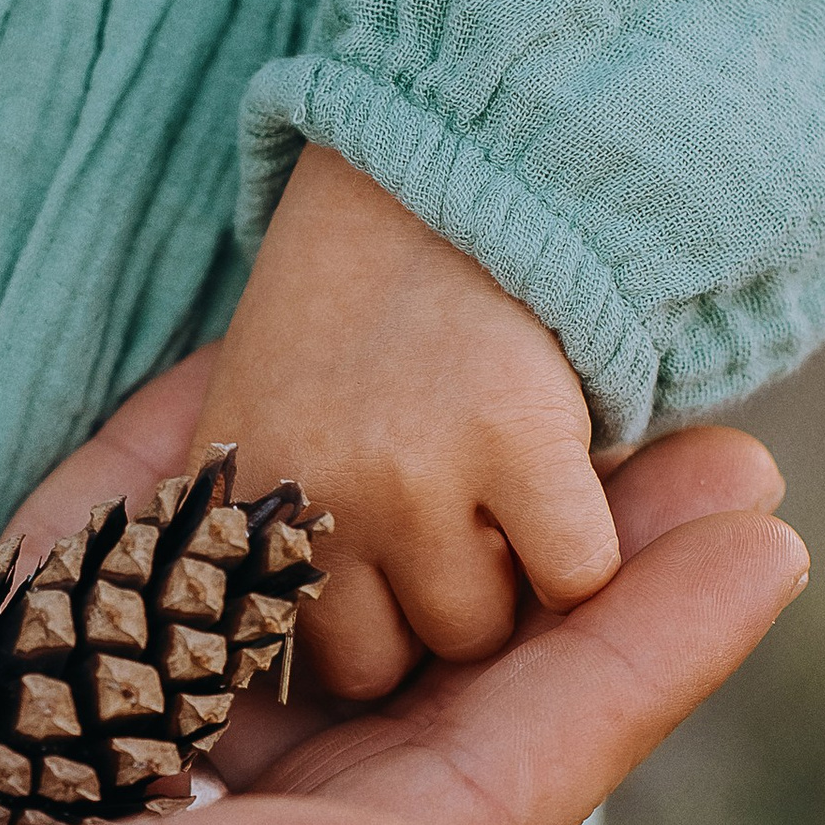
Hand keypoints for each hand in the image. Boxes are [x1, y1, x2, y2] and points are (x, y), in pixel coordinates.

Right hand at [0, 415, 797, 824]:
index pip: (456, 822)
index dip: (624, 679)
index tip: (766, 533)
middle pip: (390, 740)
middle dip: (557, 598)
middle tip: (712, 438)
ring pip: (243, 680)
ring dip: (387, 546)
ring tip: (529, 407)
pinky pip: (78, 634)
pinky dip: (164, 521)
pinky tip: (244, 409)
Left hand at [196, 143, 622, 700]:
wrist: (446, 157)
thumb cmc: (364, 295)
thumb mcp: (272, 411)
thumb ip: (280, 526)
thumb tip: (347, 668)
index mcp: (235, 498)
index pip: (289, 656)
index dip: (353, 628)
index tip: (379, 585)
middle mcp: (308, 501)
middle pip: (385, 667)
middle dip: (423, 617)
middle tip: (454, 526)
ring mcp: (409, 480)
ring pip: (480, 629)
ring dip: (510, 578)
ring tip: (501, 483)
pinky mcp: (514, 447)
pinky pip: (577, 578)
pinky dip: (590, 547)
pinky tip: (566, 474)